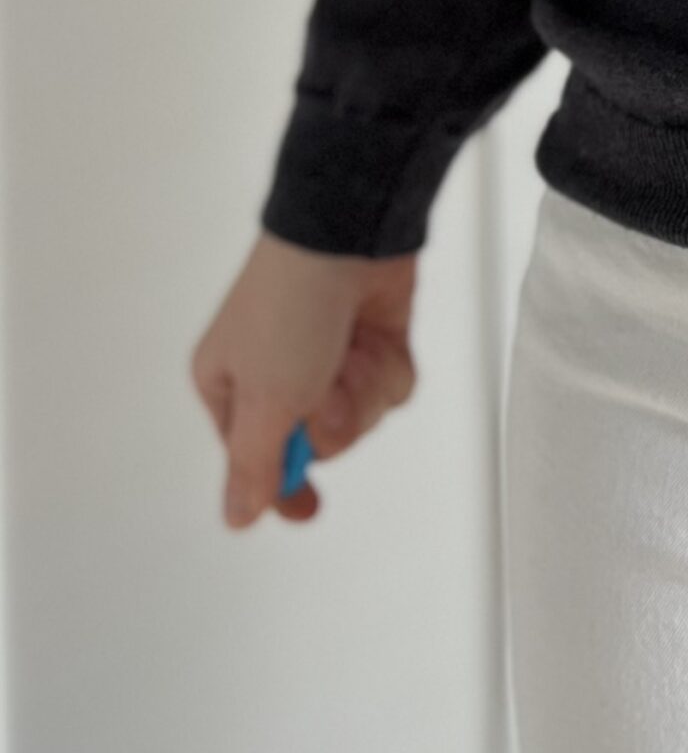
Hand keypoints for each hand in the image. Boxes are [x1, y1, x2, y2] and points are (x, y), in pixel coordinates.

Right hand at [190, 232, 419, 527]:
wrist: (348, 237)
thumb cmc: (290, 306)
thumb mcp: (263, 400)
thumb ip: (255, 466)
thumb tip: (238, 515)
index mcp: (230, 388)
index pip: (255, 459)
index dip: (282, 485)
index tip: (307, 509)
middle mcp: (278, 376)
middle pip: (320, 443)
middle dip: (334, 419)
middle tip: (324, 388)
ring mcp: (330, 359)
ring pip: (364, 415)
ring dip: (363, 388)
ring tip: (349, 352)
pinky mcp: (373, 341)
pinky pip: (391, 384)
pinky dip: (388, 366)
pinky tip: (375, 337)